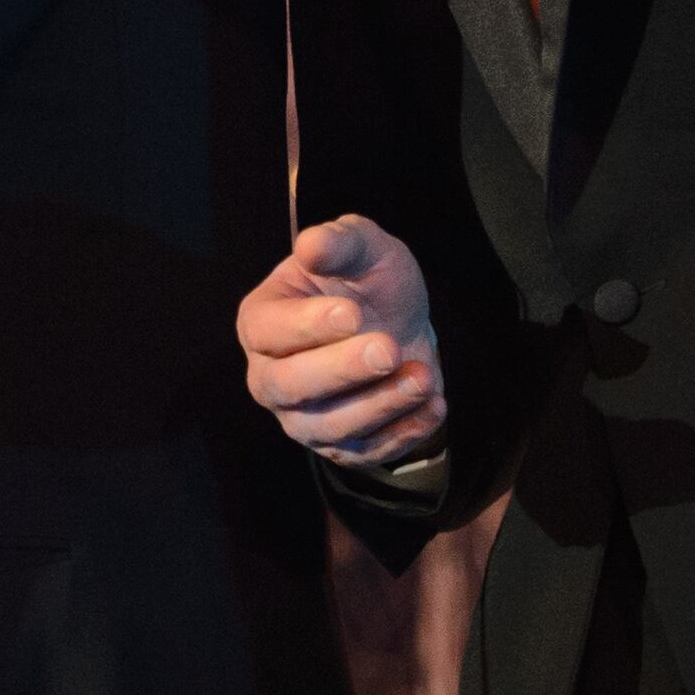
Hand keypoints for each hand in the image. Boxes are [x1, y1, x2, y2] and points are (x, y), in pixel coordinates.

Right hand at [237, 214, 447, 467]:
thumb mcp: (361, 245)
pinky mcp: (342, 447)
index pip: (267, 331)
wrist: (399, 320)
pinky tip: (433, 403)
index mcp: (261, 321)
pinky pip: (367, 451)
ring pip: (329, 428)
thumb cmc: (367, 281)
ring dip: (380, 404)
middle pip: (287, 387)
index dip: (305, 327)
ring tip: (423, 376)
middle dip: (341, 371)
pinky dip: (404, 432)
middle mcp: (270, 376)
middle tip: (387, 349)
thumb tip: (311, 245)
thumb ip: (338, 242)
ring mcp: (303, 418)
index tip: (352, 314)